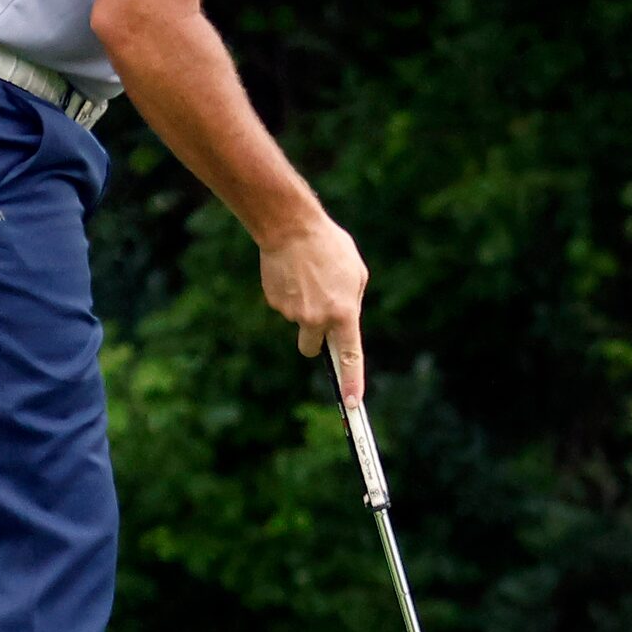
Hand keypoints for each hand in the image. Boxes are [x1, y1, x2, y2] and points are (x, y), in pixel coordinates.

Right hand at [261, 214, 369, 398]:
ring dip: (304, 307)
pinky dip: (290, 294)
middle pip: (312, 349)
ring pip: (299, 322)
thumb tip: (344, 321)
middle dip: (315, 341)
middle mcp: (317, 318)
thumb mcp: (356, 272)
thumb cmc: (330, 246)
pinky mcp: (275, 302)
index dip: (352, 382)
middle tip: (318, 316)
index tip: (353, 404)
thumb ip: (352, 302)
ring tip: (309, 276)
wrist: (291, 227)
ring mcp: (292, 313)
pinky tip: (293, 273)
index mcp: (343, 312)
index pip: (349, 357)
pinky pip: (285, 306)